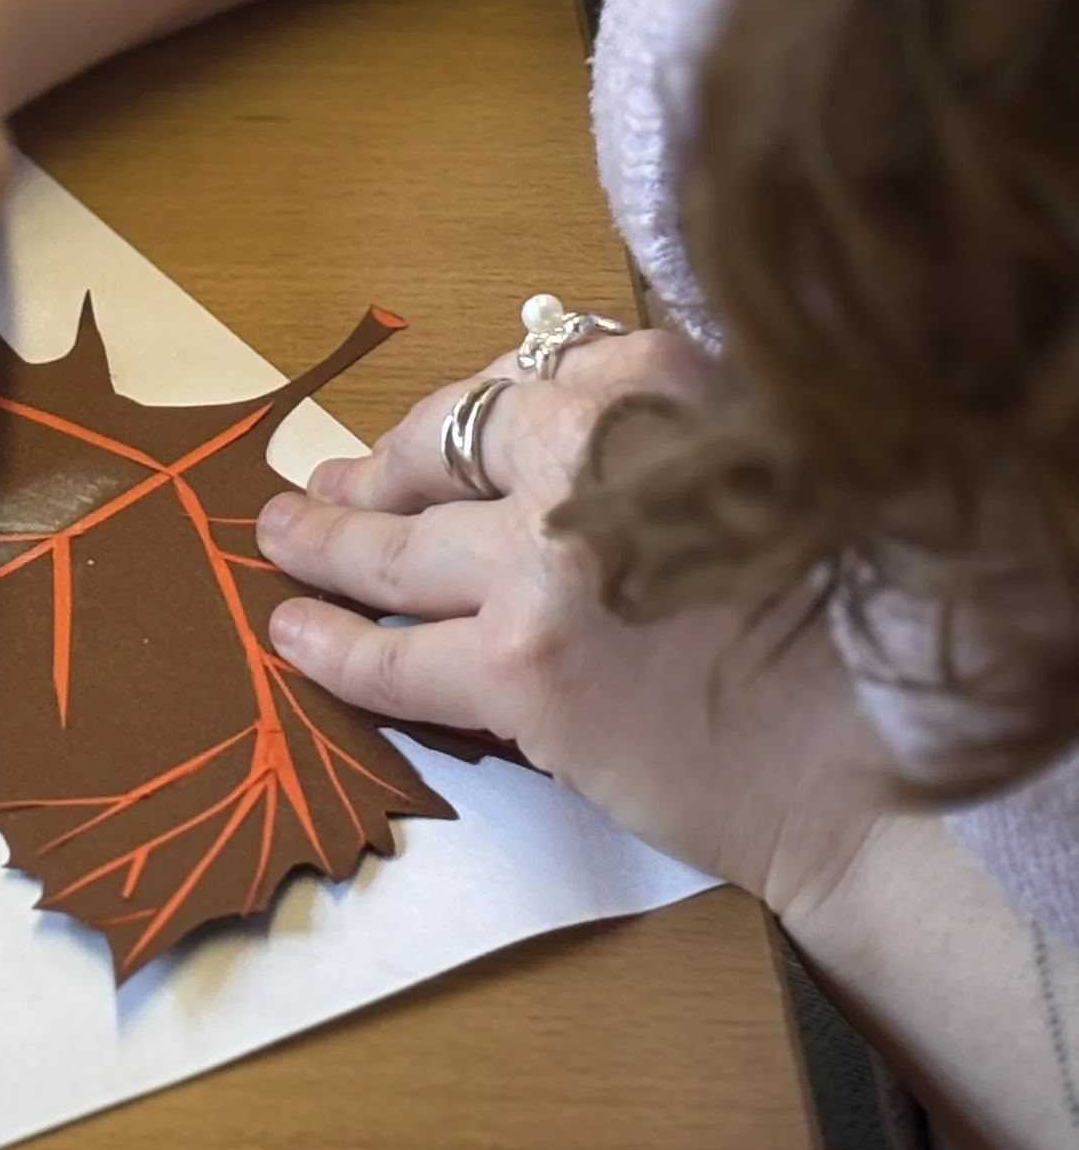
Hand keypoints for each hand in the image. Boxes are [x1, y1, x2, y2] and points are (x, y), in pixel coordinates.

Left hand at [254, 329, 887, 915]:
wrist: (864, 766)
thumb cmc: (812, 626)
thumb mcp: (743, 473)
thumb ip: (635, 441)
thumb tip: (495, 427)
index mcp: (662, 391)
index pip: (516, 384)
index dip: (455, 419)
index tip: (422, 440)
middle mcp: (596, 458)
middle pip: (441, 452)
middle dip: (375, 470)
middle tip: (328, 484)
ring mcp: (548, 562)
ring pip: (396, 548)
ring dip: (324, 542)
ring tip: (284, 540)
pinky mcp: (520, 666)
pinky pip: (391, 652)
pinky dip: (329, 645)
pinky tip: (291, 636)